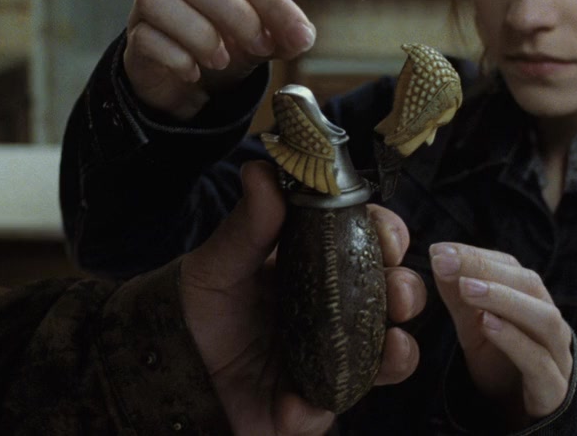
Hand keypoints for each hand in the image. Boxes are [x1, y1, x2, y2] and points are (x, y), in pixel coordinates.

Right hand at [124, 0, 315, 119]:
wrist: (186, 82)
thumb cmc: (223, 48)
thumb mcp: (260, 41)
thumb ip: (284, 36)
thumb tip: (303, 36)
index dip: (273, 4)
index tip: (299, 36)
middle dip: (236, 15)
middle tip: (259, 48)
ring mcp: (146, 5)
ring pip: (160, 1)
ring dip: (200, 34)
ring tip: (221, 61)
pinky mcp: (134, 39)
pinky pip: (147, 39)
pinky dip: (176, 58)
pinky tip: (194, 73)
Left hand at [181, 161, 424, 434]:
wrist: (169, 373)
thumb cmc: (197, 311)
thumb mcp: (217, 265)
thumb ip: (246, 226)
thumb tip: (262, 170)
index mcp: (316, 264)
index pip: (367, 241)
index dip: (387, 234)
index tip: (388, 235)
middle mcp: (334, 309)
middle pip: (392, 294)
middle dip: (407, 290)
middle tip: (397, 291)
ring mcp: (333, 357)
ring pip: (388, 354)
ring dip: (401, 350)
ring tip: (393, 346)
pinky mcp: (316, 403)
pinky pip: (335, 406)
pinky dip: (322, 404)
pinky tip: (295, 403)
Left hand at [431, 243, 572, 423]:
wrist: (522, 411)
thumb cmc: (501, 361)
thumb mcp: (474, 325)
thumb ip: (458, 294)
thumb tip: (438, 255)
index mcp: (531, 300)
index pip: (510, 267)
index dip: (475, 254)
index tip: (439, 250)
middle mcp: (548, 321)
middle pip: (530, 284)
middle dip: (487, 270)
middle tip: (447, 263)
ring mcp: (557, 354)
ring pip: (544, 319)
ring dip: (504, 299)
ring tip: (466, 288)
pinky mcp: (554, 387)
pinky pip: (540, 361)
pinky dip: (515, 341)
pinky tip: (488, 325)